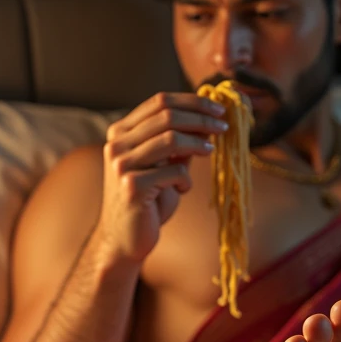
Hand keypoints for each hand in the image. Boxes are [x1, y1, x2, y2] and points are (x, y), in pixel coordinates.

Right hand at [93, 90, 227, 264]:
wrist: (125, 240)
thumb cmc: (148, 201)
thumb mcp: (163, 166)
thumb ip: (178, 144)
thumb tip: (208, 120)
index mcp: (121, 132)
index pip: (159, 101)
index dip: (192, 101)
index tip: (218, 108)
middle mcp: (116, 144)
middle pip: (167, 115)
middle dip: (201, 117)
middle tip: (224, 125)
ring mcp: (121, 164)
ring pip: (171, 139)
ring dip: (198, 143)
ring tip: (211, 150)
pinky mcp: (132, 186)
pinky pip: (174, 172)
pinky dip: (186, 180)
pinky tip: (182, 189)